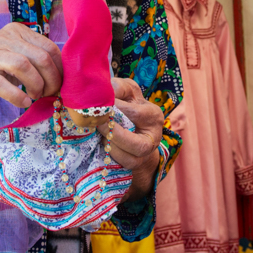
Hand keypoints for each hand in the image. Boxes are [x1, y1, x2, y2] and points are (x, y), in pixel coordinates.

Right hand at [0, 23, 62, 108]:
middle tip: (48, 93)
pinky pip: (2, 85)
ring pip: (23, 66)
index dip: (59, 69)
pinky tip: (24, 103)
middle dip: (51, 80)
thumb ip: (37, 60)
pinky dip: (17, 96)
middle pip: (40, 57)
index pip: (49, 48)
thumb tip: (64, 76)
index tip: (59, 84)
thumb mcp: (17, 57)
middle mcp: (5, 39)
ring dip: (36, 86)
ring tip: (35, 96)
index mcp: (18, 32)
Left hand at [109, 77, 164, 201]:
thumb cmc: (127, 104)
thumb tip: (106, 91)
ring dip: (112, 146)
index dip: (116, 110)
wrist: (132, 126)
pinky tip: (103, 143)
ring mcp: (145, 154)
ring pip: (130, 158)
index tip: (100, 105)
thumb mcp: (126, 91)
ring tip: (101, 134)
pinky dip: (111, 154)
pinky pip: (123, 165)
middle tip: (98, 124)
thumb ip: (118, 87)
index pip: (136, 114)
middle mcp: (154, 137)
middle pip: (138, 145)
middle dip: (115, 135)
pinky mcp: (135, 164)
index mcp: (153, 115)